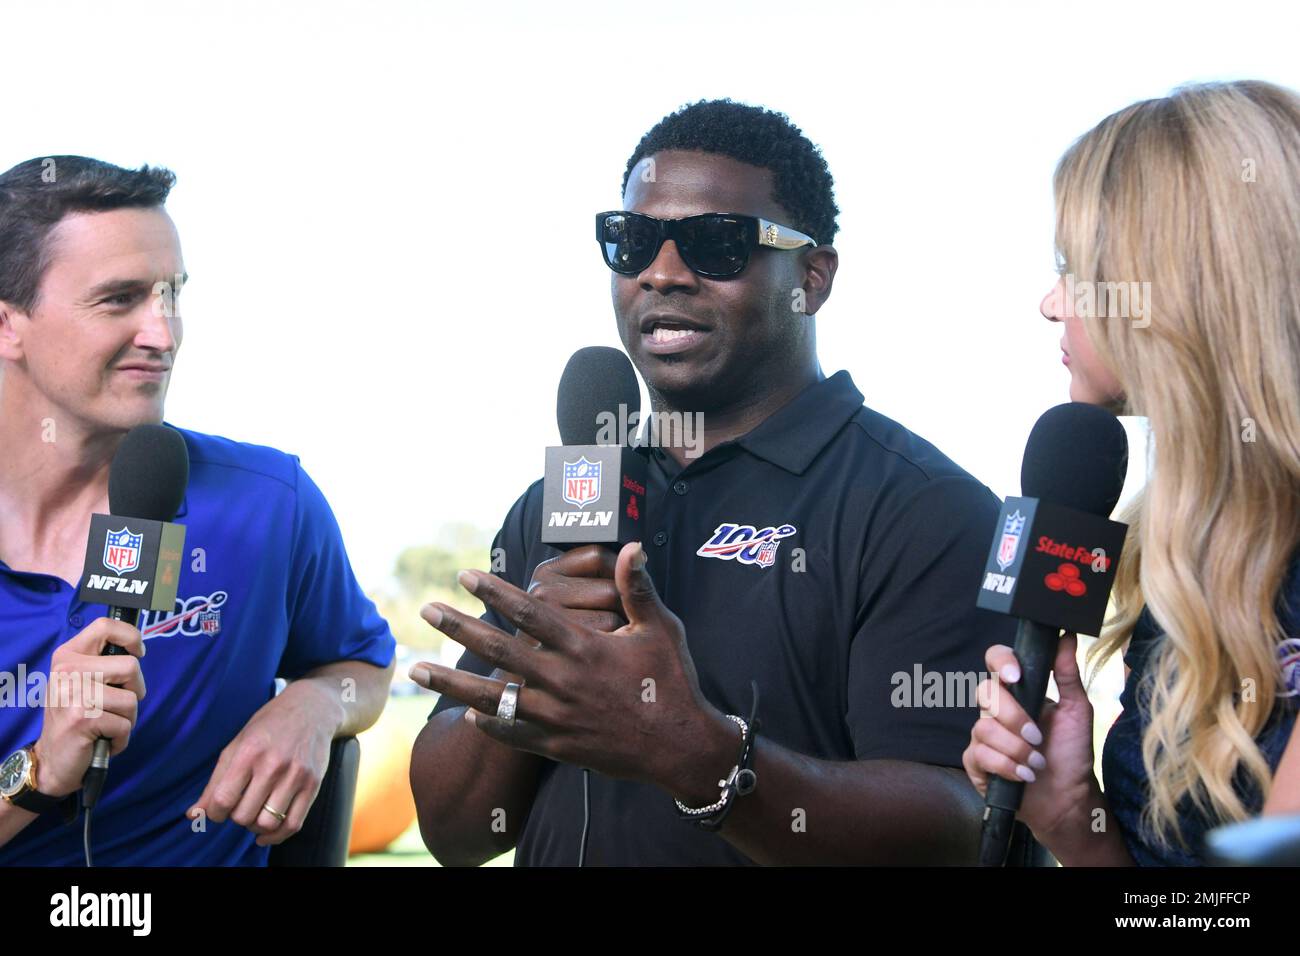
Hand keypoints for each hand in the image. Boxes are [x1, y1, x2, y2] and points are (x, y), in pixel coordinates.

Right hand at [33, 618, 145, 797]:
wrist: (53, 760)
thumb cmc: (77, 718)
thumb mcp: (82, 682)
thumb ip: (103, 663)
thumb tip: (137, 648)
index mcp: (67, 656)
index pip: (105, 626)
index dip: (131, 636)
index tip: (138, 652)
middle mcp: (67, 670)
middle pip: (131, 666)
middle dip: (134, 690)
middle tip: (115, 706)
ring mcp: (73, 694)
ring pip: (132, 699)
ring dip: (127, 718)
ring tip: (105, 725)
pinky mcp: (82, 718)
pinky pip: (125, 724)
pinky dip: (120, 738)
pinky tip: (101, 740)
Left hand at [187, 683, 338, 845]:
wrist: (311, 709)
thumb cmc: (268, 727)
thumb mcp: (237, 746)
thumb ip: (215, 783)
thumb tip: (193, 816)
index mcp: (249, 752)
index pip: (222, 800)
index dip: (214, 813)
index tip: (218, 808)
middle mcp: (273, 764)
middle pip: (243, 816)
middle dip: (236, 817)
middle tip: (240, 804)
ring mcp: (296, 775)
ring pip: (267, 823)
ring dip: (254, 826)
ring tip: (254, 813)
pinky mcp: (313, 784)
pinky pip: (293, 824)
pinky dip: (276, 836)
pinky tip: (266, 832)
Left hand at [410, 542, 733, 798]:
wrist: (680, 748)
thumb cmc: (673, 683)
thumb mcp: (660, 629)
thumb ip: (638, 588)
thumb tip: (631, 546)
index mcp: (585, 648)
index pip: (530, 613)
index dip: (495, 592)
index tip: (465, 576)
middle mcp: (563, 681)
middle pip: (499, 649)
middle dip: (459, 628)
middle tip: (427, 610)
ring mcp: (556, 717)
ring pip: (492, 697)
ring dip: (451, 683)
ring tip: (415, 671)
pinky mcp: (558, 746)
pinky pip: (513, 733)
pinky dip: (489, 722)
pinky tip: (468, 712)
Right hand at [962, 633, 1098, 840]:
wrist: (1068, 797)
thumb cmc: (1072, 753)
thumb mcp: (1076, 710)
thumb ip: (1067, 673)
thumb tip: (1066, 636)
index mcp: (1017, 692)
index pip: (996, 661)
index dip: (1000, 662)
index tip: (1015, 677)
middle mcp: (996, 710)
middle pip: (985, 693)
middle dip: (1014, 718)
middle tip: (1037, 737)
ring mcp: (983, 735)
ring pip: (984, 728)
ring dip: (1016, 749)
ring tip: (1036, 762)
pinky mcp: (976, 762)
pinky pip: (980, 754)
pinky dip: (1006, 766)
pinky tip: (1024, 775)